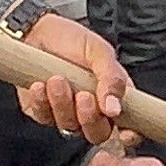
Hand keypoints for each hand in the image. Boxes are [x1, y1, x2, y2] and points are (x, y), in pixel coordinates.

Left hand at [11, 12, 131, 143]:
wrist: (34, 31)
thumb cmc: (70, 39)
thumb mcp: (98, 51)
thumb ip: (112, 78)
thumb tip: (115, 109)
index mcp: (112, 94)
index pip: (129, 124)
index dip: (130, 134)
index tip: (125, 133)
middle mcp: (92, 109)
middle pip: (98, 134)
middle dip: (90, 118)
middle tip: (83, 95)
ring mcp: (66, 113)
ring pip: (69, 128)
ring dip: (63, 104)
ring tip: (57, 79)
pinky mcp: (43, 112)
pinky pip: (44, 118)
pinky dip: (42, 102)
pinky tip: (39, 84)